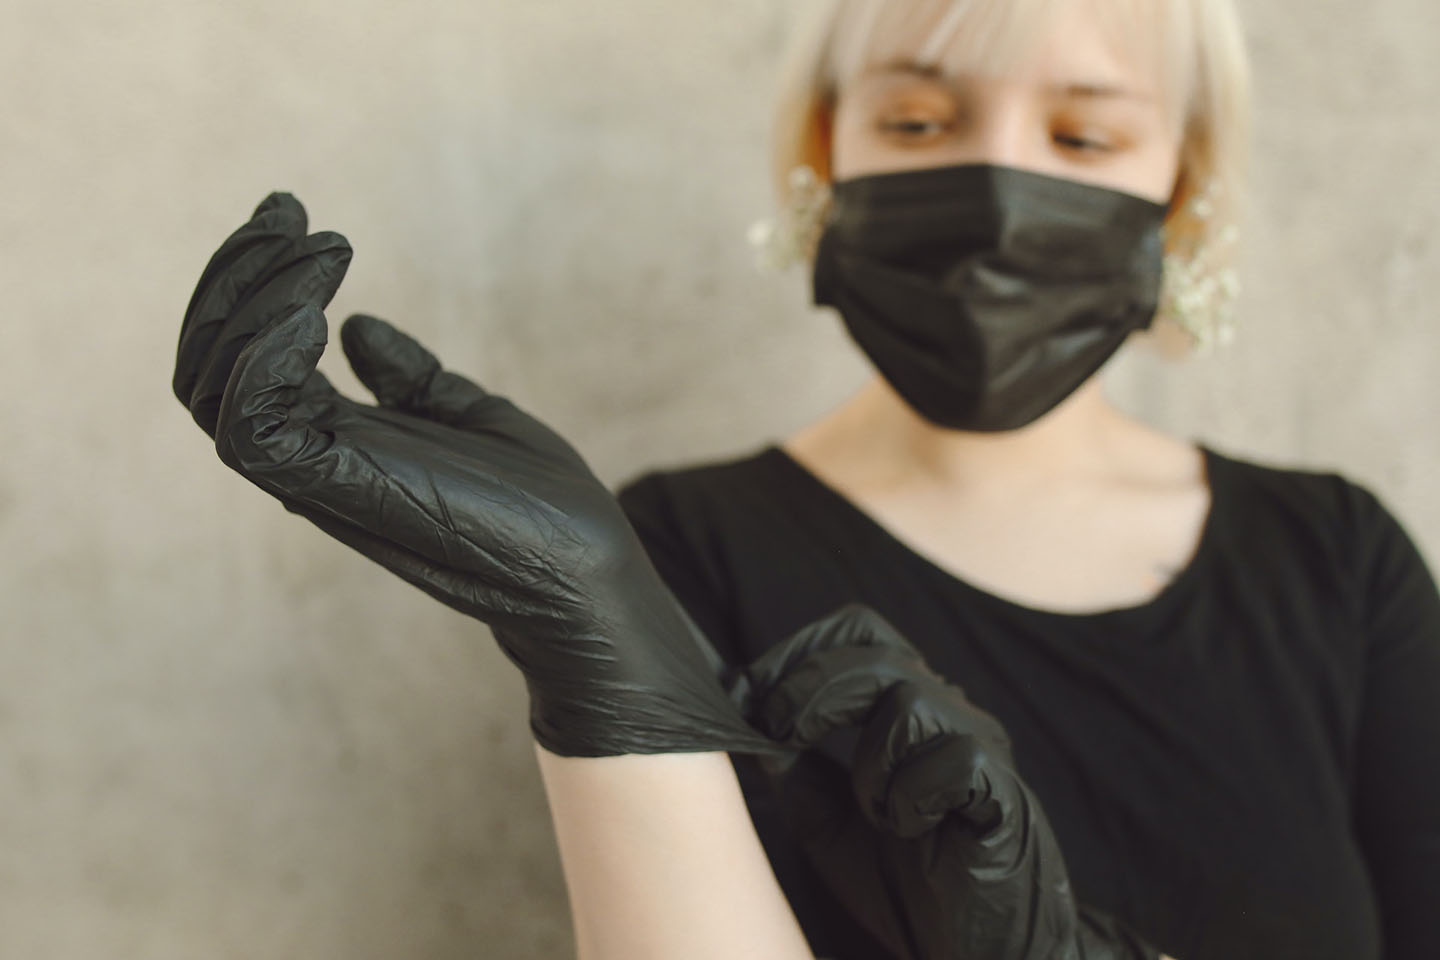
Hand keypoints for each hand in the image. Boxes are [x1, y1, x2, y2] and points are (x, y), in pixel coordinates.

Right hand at [172, 192, 776, 758]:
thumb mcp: (467, 414)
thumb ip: (409, 378)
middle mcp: (309, 458)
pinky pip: (250, 425)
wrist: (587, 566)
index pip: (241, 359)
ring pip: (209, 388)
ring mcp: (316, 476)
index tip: (292, 212)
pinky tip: (316, 310)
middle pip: (207, 363)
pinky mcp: (336, 490)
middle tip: (288, 215)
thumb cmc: (536, 503)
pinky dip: (264, 356)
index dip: (250, 280)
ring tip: (318, 253)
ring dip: (248, 301)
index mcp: (333, 439)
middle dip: (235, 275)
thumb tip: (358, 328)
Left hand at [740, 605, 1164, 959]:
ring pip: (910, 701)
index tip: (748, 694)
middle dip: (811, 691)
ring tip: (872, 813)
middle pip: (876, 654)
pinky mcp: (1004, 792)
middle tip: (779, 737)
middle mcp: (948, 712)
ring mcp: (981, 748)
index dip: (800, 651)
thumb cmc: (904, 883)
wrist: (972, 952)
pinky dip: (911, 797)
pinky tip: (911, 831)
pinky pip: (953, 760)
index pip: (860, 632)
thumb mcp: (826, 821)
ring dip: (868, 762)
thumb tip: (745, 722)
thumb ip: (794, 770)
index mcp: (906, 707)